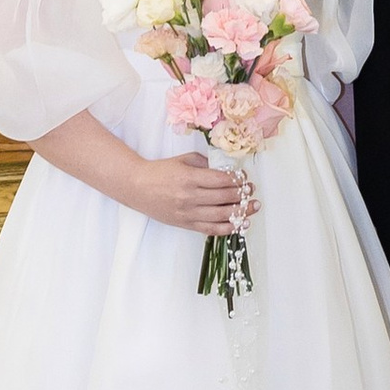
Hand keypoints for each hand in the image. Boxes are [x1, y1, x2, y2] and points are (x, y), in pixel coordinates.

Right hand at [130, 148, 254, 231]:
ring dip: (241, 212)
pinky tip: (239, 224)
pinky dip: (227, 228)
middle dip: (242, 194)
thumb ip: (205, 163)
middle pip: (224, 197)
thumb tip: (226, 169)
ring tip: (252, 207)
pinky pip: (210, 229)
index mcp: (189, 178)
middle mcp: (190, 197)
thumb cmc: (160, 172)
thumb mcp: (183, 160)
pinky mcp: (185, 224)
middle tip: (251, 190)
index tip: (244, 177)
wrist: (137, 187)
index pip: (221, 180)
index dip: (237, 179)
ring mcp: (188, 213)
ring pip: (221, 215)